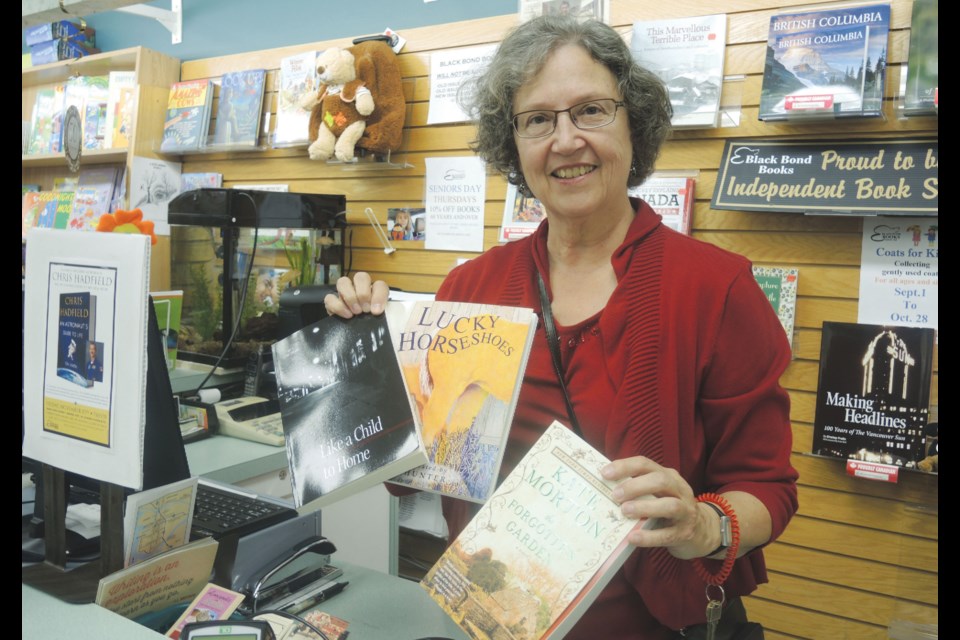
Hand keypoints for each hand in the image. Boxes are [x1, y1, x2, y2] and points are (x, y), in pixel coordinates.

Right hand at [323, 272, 388, 317]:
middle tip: (365, 310)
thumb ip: (381, 313)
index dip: (379, 296)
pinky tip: (346, 315)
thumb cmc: (371, 323)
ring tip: (356, 312)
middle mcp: (359, 289)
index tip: (376, 311)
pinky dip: (337, 306)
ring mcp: (344, 293)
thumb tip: (376, 311)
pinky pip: (329, 297)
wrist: (356, 336)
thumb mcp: (379, 319)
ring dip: (350, 297)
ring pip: (343, 282)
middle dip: (363, 293)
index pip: (379, 285)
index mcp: (374, 292)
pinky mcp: (332, 302)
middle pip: (360, 277)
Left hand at [601, 456, 717, 559]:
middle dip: (635, 486)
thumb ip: (639, 488)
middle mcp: (679, 490)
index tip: (605, 473)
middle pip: (660, 481)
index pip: (646, 464)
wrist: (703, 530)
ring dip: (645, 507)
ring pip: (670, 506)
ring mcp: (685, 512)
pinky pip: (667, 535)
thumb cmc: (670, 509)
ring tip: (625, 511)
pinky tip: (632, 537)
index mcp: (668, 476)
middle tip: (616, 496)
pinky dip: (649, 536)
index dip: (625, 466)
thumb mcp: (658, 493)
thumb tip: (606, 487)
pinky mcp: (685, 534)